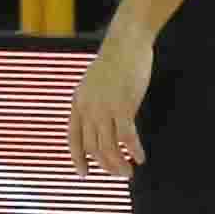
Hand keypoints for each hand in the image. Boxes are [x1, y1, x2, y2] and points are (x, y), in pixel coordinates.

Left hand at [72, 24, 153, 176]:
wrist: (127, 41)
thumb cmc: (116, 58)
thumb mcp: (95, 82)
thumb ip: (94, 102)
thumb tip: (102, 120)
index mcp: (78, 103)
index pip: (73, 139)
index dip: (78, 158)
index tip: (84, 173)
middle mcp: (88, 109)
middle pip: (93, 147)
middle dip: (106, 165)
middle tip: (118, 173)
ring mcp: (105, 109)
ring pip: (109, 148)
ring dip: (119, 164)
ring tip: (128, 172)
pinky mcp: (123, 106)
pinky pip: (127, 138)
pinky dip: (134, 151)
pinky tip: (140, 157)